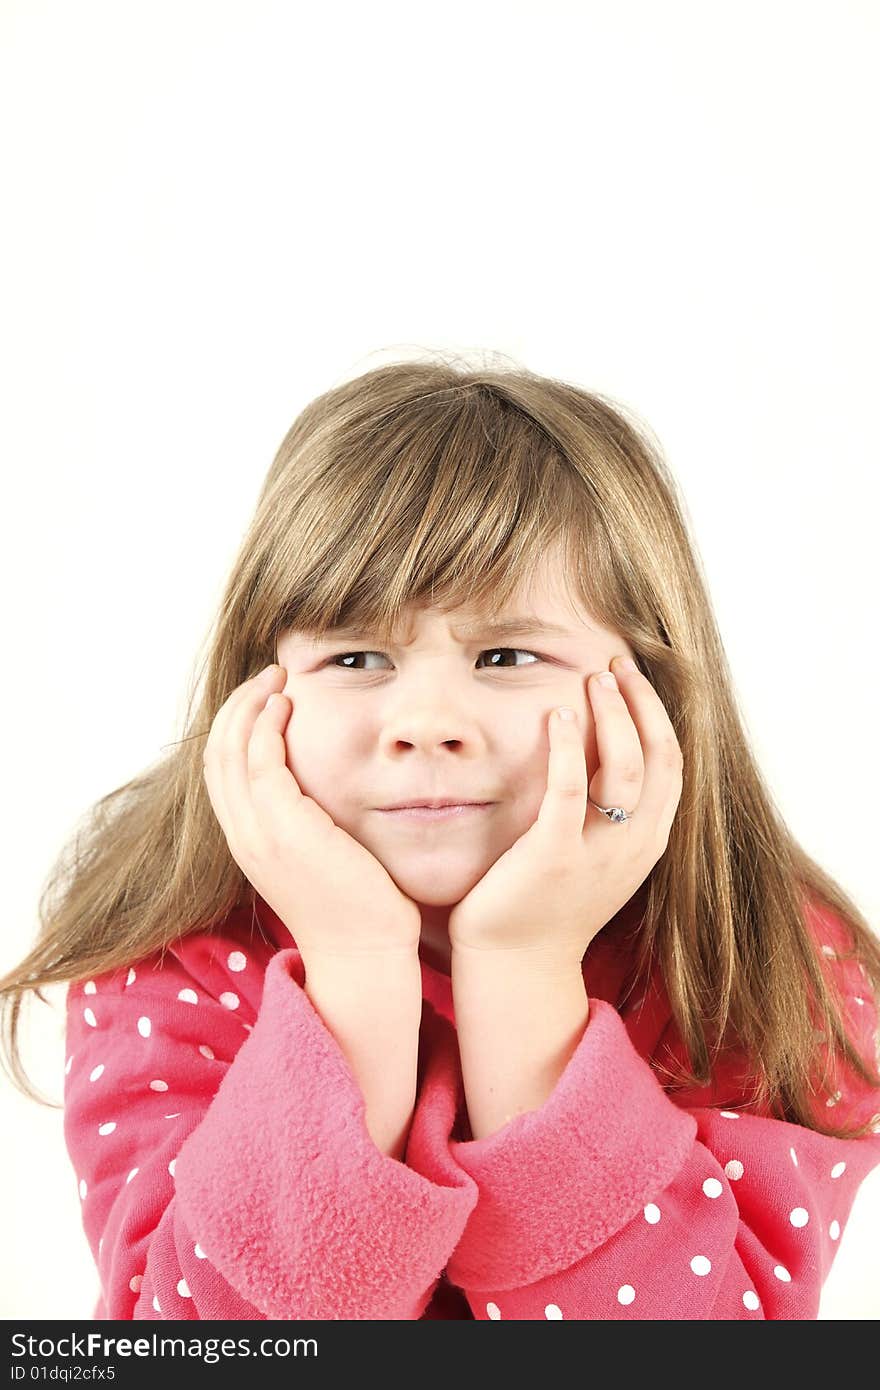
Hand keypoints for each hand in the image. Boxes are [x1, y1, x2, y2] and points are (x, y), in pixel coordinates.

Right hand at [202, 664, 421, 959]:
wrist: (366, 955)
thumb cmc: (357, 907)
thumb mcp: (320, 855)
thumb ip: (307, 821)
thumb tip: (321, 788)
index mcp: (247, 842)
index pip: (219, 770)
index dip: (234, 725)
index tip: (265, 695)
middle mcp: (242, 837)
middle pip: (216, 753)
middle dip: (237, 705)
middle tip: (270, 674)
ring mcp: (259, 834)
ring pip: (231, 750)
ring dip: (251, 705)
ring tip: (278, 679)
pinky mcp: (286, 830)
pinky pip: (261, 763)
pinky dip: (268, 727)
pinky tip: (289, 706)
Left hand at [447, 656, 683, 965]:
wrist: (516, 965)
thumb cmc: (547, 906)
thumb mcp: (597, 856)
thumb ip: (609, 813)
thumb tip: (602, 750)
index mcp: (648, 842)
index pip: (671, 764)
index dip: (657, 714)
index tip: (633, 676)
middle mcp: (634, 846)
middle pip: (658, 757)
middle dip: (640, 703)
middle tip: (614, 664)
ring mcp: (598, 853)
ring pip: (625, 768)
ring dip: (612, 715)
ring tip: (592, 679)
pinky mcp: (554, 857)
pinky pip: (569, 791)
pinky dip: (566, 747)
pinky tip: (556, 714)